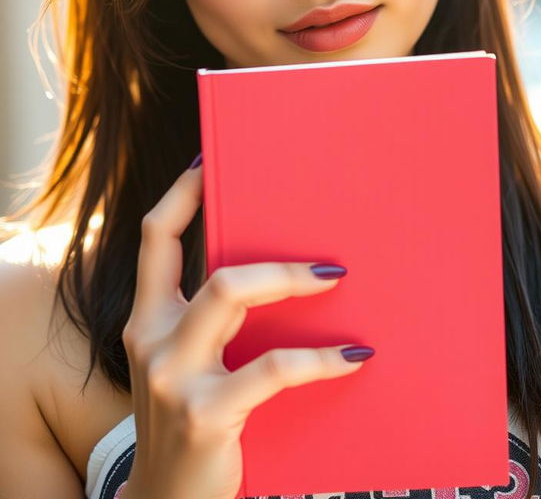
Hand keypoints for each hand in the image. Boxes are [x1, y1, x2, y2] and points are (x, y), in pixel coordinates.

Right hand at [122, 162, 372, 498]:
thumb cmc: (191, 421)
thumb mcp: (185, 364)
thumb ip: (211, 320)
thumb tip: (275, 265)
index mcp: (146, 320)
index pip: (155, 238)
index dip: (182, 193)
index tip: (208, 159)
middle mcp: (152, 340)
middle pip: (208, 264)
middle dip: (268, 249)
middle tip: (324, 252)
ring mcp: (175, 377)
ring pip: (231, 292)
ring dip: (291, 280)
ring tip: (336, 279)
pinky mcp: (206, 413)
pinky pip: (273, 370)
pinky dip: (320, 359)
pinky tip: (354, 357)